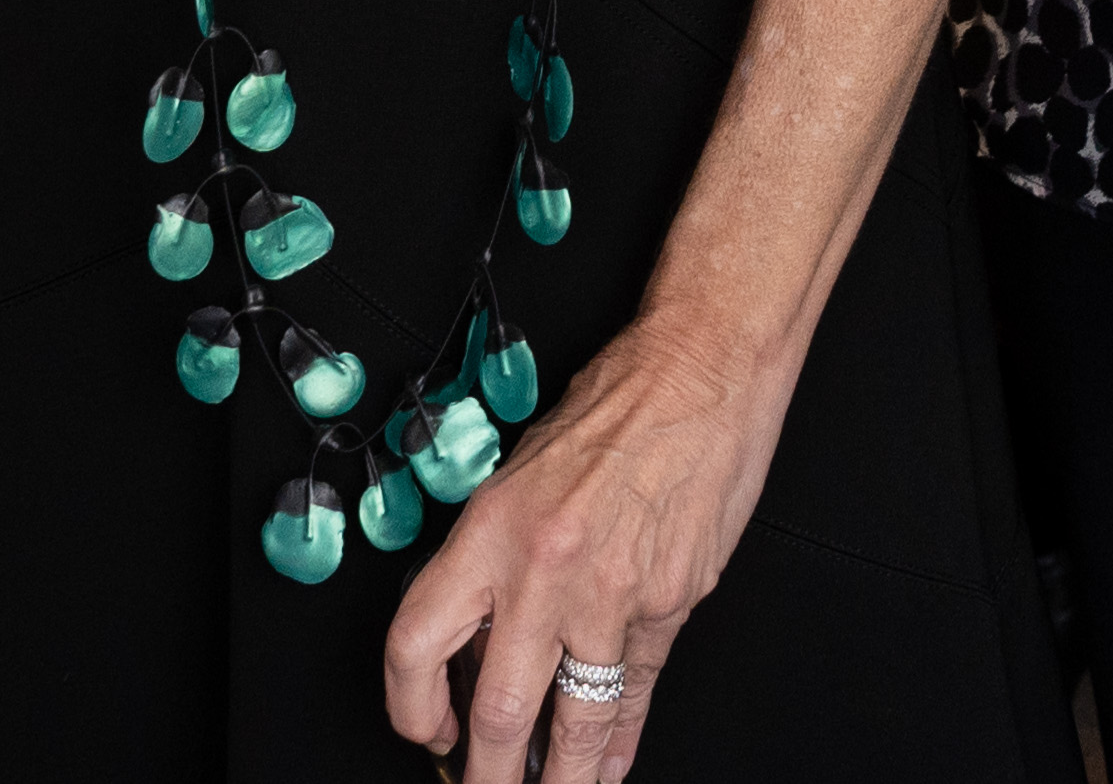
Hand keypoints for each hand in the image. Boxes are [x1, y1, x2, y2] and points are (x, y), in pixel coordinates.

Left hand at [381, 317, 784, 783]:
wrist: (701, 371)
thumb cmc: (614, 408)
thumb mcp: (520, 475)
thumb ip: (496, 562)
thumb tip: (478, 651)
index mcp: (490, 530)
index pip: (416, 643)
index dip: (411, 707)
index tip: (427, 734)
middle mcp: (543, 570)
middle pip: (496, 711)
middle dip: (485, 777)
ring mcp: (613, 594)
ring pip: (573, 722)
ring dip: (558, 780)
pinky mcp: (671, 604)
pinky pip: (636, 693)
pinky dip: (618, 742)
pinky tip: (607, 767)